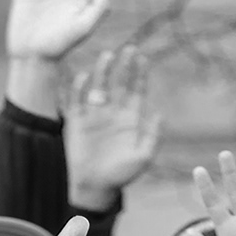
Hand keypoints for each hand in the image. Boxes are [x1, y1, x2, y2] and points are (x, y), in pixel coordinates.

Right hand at [65, 46, 160, 205]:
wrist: (95, 186)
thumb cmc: (121, 174)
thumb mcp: (143, 157)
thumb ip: (152, 137)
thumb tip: (159, 114)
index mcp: (130, 118)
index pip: (136, 91)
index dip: (140, 75)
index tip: (143, 58)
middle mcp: (112, 112)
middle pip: (119, 83)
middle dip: (124, 66)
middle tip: (129, 49)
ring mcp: (94, 114)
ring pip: (98, 87)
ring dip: (103, 72)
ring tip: (108, 56)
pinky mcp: (76, 120)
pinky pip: (76, 100)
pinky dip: (79, 88)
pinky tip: (84, 78)